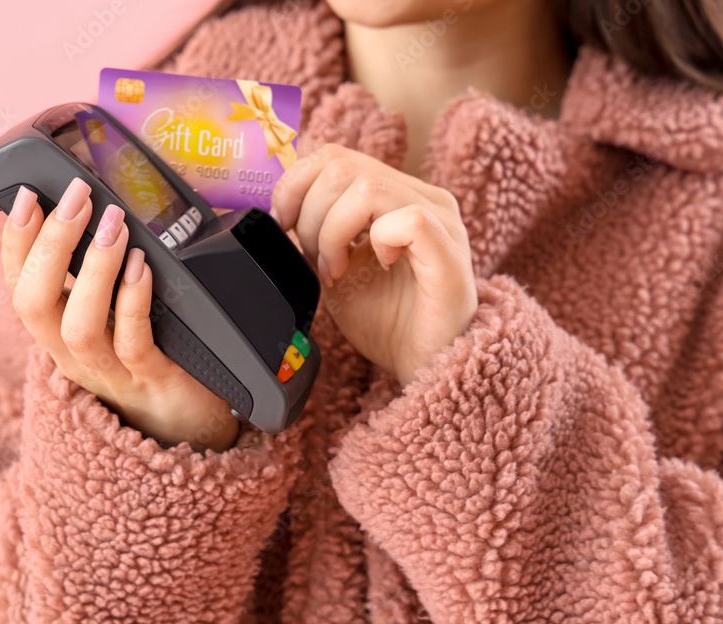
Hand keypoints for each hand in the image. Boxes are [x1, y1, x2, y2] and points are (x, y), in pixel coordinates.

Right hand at [0, 178, 238, 451]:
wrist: (192, 424)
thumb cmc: (152, 355)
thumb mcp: (113, 314)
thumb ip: (96, 273)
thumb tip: (96, 208)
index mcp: (58, 331)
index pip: (18, 283)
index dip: (15, 241)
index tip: (28, 195)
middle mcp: (74, 353)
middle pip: (34, 303)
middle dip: (48, 245)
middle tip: (76, 198)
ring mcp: (111, 371)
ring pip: (79, 327)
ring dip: (93, 271)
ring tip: (114, 226)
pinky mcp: (151, 380)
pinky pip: (134, 343)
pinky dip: (134, 301)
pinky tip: (142, 267)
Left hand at [271, 144, 477, 386]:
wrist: (424, 366)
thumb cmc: (386, 320)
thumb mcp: (333, 269)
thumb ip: (310, 236)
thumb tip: (276, 214)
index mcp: (394, 193)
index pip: (334, 155)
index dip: (295, 185)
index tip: (284, 227)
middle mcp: (422, 196)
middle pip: (342, 166)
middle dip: (310, 216)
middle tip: (318, 261)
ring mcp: (441, 220)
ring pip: (368, 189)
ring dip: (335, 233)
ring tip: (339, 270)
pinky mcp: (449, 251)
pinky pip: (409, 220)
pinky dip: (378, 242)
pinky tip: (379, 266)